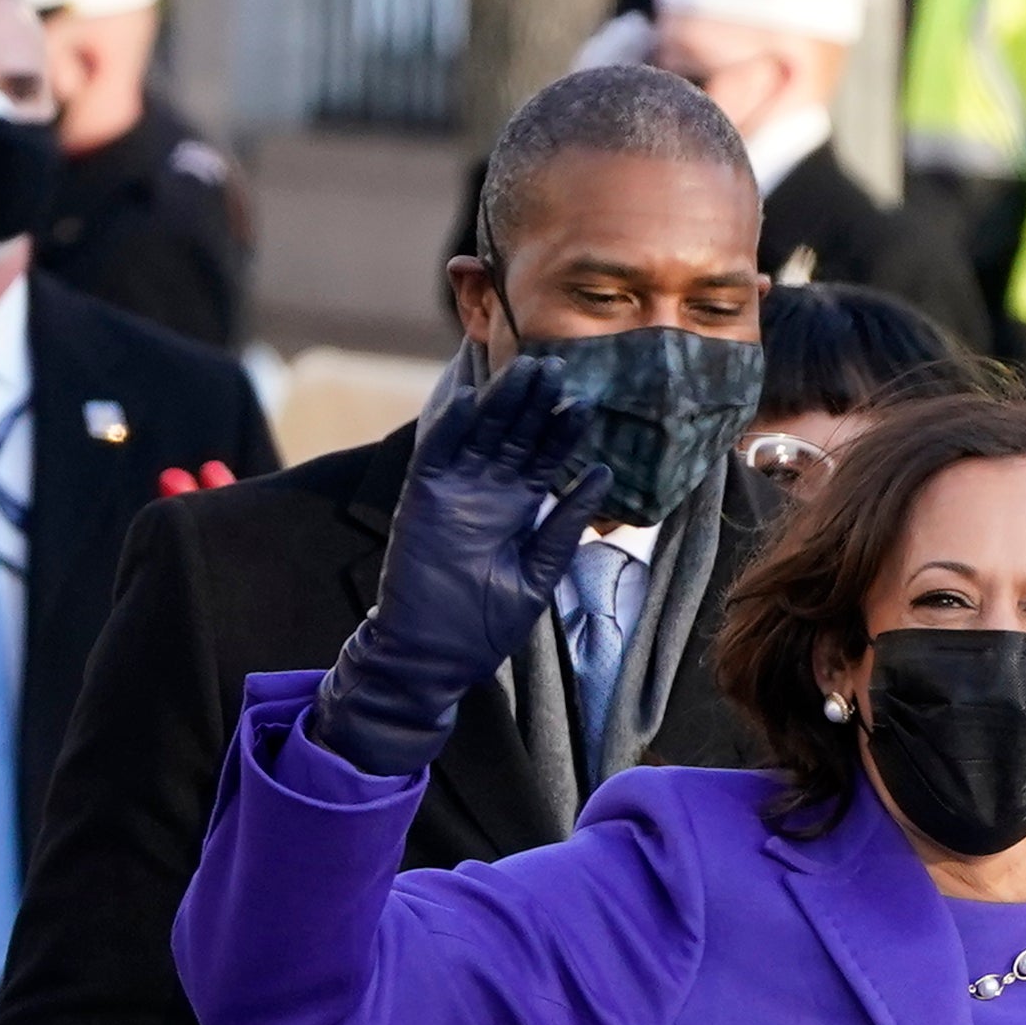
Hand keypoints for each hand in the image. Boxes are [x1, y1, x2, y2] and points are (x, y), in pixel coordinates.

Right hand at [300, 345, 606, 781]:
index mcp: (519, 507)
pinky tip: (471, 398)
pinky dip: (450, 425)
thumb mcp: (539, 573)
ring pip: (480, 432)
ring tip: (525, 372)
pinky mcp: (420, 497)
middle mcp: (488, 491)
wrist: (435, 655)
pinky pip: (436, 451)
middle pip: (515, 434)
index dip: (564, 430)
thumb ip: (566, 525)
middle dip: (535, 403)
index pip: (546, 457)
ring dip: (500, 401)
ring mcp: (454, 490)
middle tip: (557, 369)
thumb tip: (605, 473)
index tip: (587, 402)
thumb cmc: (486, 625)